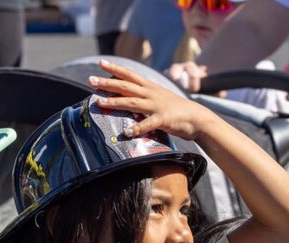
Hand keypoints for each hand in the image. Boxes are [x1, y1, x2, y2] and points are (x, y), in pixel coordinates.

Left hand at [89, 60, 214, 140]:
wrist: (197, 118)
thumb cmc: (176, 110)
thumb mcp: (159, 98)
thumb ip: (144, 97)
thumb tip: (128, 97)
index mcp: (150, 87)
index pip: (130, 75)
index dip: (115, 69)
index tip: (101, 63)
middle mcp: (151, 93)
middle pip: (126, 86)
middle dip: (107, 82)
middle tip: (90, 80)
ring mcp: (157, 106)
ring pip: (132, 102)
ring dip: (115, 102)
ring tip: (100, 102)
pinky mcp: (163, 119)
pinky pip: (147, 124)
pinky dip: (137, 128)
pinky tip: (126, 132)